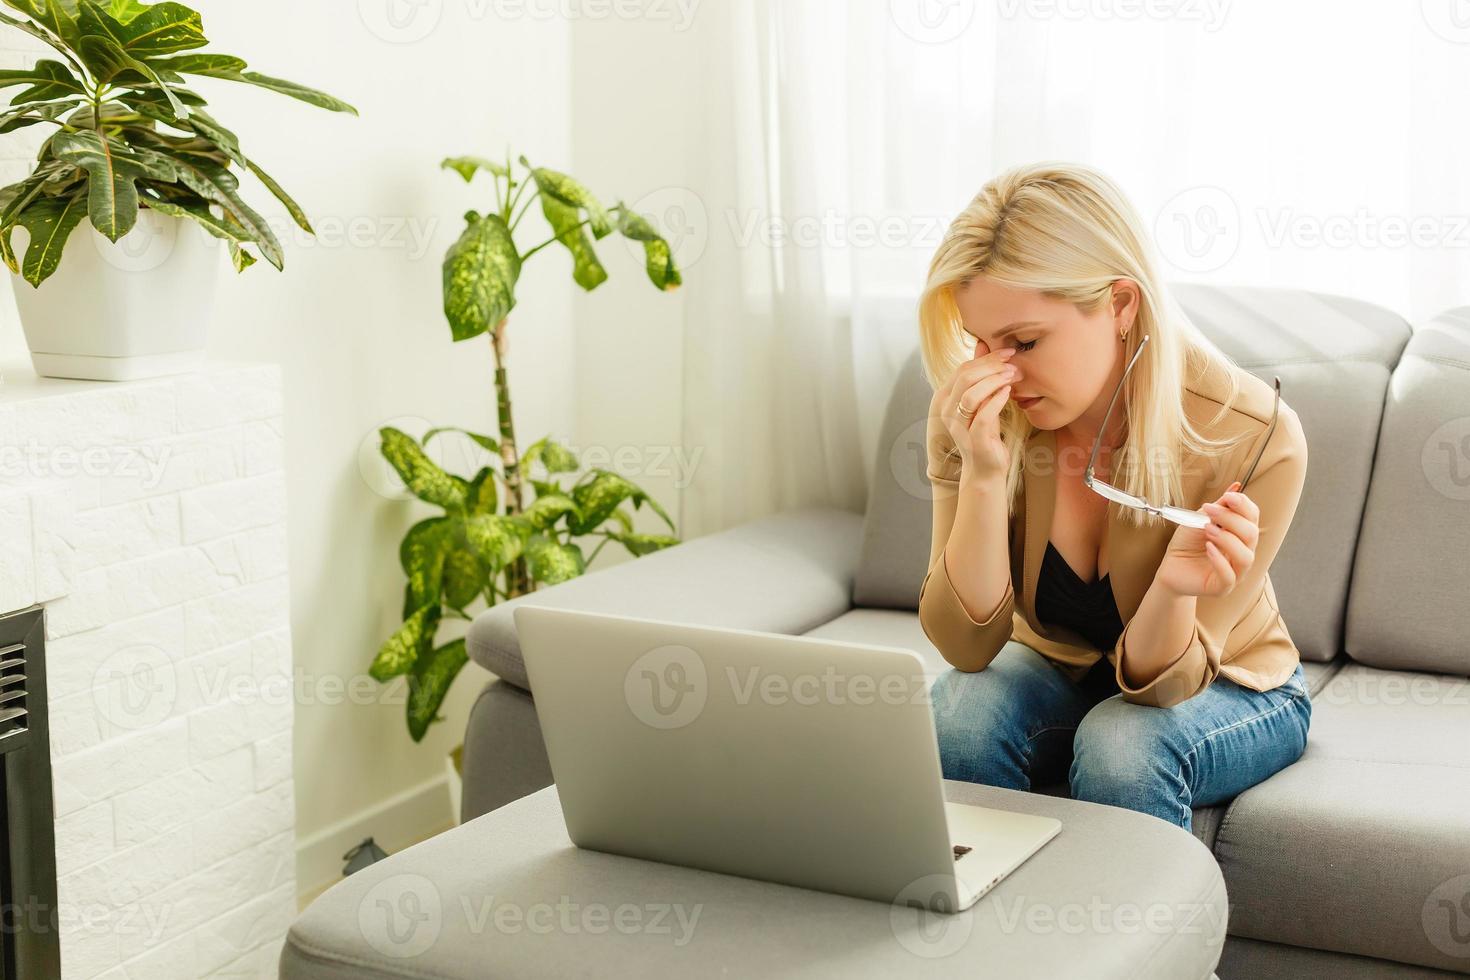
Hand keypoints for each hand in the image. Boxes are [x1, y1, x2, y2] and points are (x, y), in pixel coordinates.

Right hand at [926, 338, 1019, 484]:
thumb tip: (982, 344)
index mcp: (947, 398)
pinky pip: (983, 415)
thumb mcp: (982, 400)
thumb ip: (980, 374)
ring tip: (1013, 376)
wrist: (985, 468)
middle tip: (1013, 363)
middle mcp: (947, 411)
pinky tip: (1008, 393)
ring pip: (971, 394)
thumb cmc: (984, 432)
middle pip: (965, 378)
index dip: (986, 358)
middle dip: (992, 366)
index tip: (1008, 352)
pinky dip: (997, 400)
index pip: (963, 369)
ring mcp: (958, 425)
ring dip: (994, 381)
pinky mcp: (973, 438)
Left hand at [1154, 482, 1258, 598]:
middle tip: (1209, 512)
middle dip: (1231, 519)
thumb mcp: (1200, 519)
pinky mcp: (1223, 587)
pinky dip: (1220, 560)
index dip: (1243, 505)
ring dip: (1227, 539)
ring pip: (1246, 556)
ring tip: (1208, 530)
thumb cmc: (1187, 543)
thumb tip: (1236, 487)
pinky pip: (1230, 576)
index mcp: (1241, 534)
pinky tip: (1208, 549)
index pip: (1253, 517)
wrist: (1170, 566)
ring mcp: (1236, 571)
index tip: (1228, 497)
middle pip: (1251, 534)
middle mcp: (1243, 552)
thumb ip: (1219, 507)